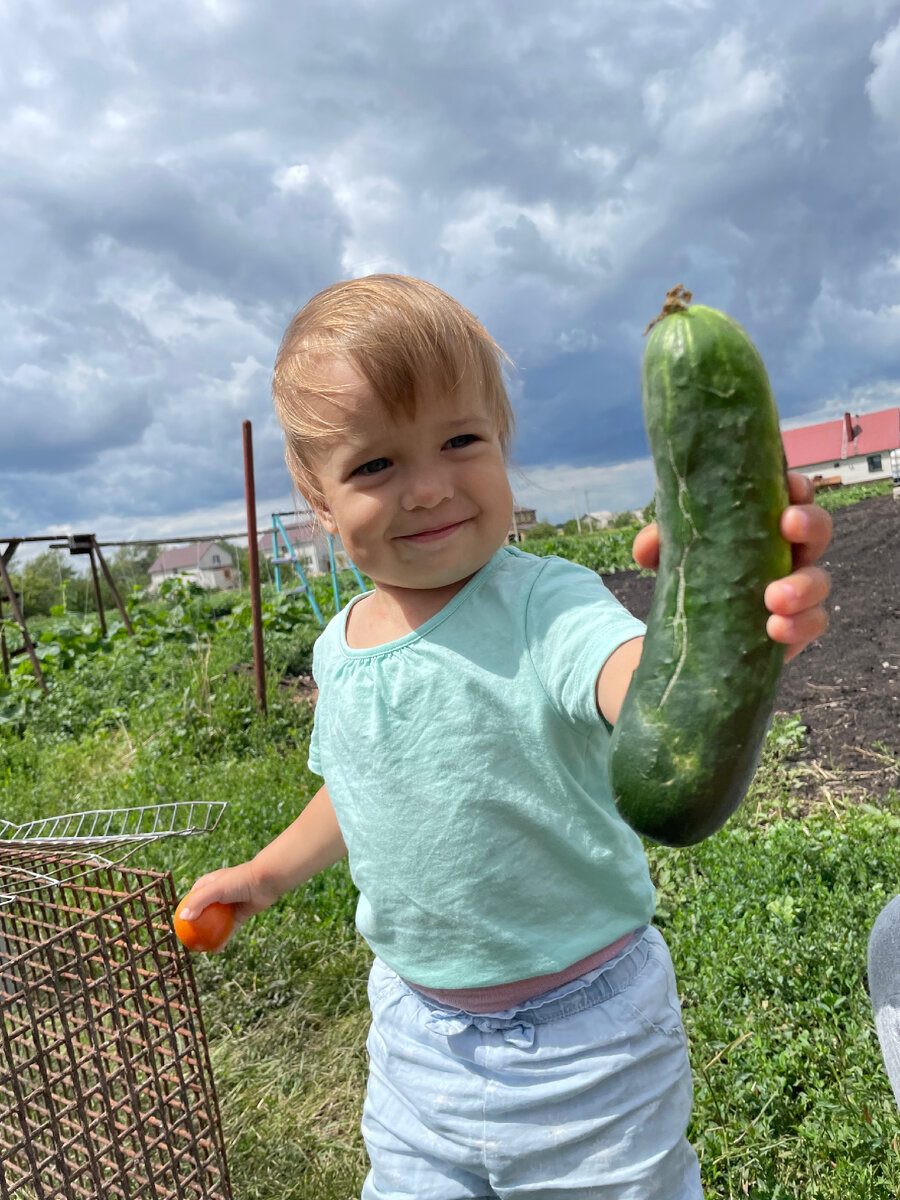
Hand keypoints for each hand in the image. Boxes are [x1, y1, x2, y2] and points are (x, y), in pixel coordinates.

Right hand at [177, 861, 279, 951]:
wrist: (265, 881)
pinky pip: (229, 930)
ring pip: (216, 923)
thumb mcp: (215, 889)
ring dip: (209, 936)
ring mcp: (229, 905)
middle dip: (196, 927)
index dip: (185, 911)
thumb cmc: (238, 881)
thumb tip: (183, 918)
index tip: (179, 926)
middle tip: (189, 942)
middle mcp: (218, 894)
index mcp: (209, 884)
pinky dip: (223, 940)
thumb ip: (198, 902)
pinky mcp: (240, 914)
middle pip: (204, 913)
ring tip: (201, 949)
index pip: (193, 898)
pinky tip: (217, 950)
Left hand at [632, 471, 831, 662]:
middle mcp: (789, 551)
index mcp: (765, 523)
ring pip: (820, 580)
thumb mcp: (671, 556)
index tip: (788, 488)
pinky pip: (813, 622)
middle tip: (787, 526)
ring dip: (803, 586)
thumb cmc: (694, 577)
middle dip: (810, 524)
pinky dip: (799, 625)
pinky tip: (775, 629)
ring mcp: (798, 589)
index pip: (793, 494)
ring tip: (774, 598)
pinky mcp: (798, 626)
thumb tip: (647, 547)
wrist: (693, 634)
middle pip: (819, 528)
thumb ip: (658, 545)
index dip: (797, 487)